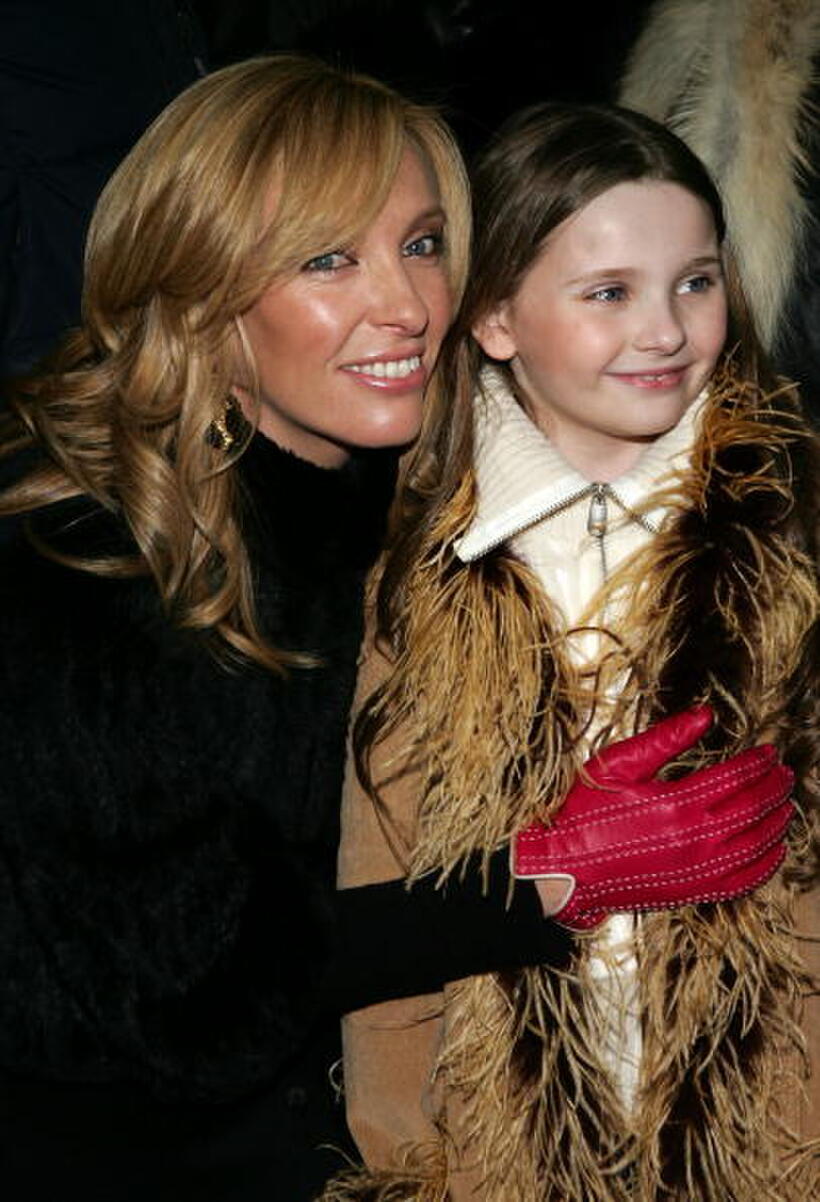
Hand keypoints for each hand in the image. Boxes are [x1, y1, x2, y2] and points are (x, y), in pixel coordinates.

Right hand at [512, 706, 793, 929]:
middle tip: (787, 774)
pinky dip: (766, 865)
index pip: (734, 778)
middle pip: (752, 809)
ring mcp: (697, 870)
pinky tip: (775, 851)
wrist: (565, 868)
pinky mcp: (692, 892)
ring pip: (755, 845)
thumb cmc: (585, 811)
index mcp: (676, 804)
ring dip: (777, 823)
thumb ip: (664, 739)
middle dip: (774, 788)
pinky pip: (743, 881)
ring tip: (787, 806)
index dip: (757, 763)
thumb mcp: (617, 764)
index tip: (770, 752)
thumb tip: (705, 714)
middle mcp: (694, 839)